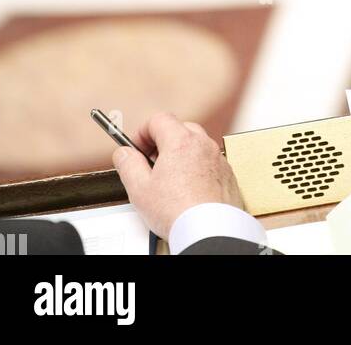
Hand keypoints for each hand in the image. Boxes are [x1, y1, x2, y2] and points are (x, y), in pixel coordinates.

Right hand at [112, 112, 245, 240]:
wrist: (209, 231)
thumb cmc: (178, 212)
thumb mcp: (139, 189)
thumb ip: (128, 165)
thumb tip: (123, 154)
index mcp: (181, 141)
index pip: (159, 119)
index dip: (143, 132)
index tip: (136, 147)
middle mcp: (203, 144)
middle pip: (179, 128)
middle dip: (162, 141)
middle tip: (151, 163)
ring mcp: (217, 158)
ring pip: (196, 145)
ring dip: (181, 155)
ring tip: (169, 180)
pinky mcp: (227, 174)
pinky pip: (209, 162)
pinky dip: (197, 168)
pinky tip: (188, 189)